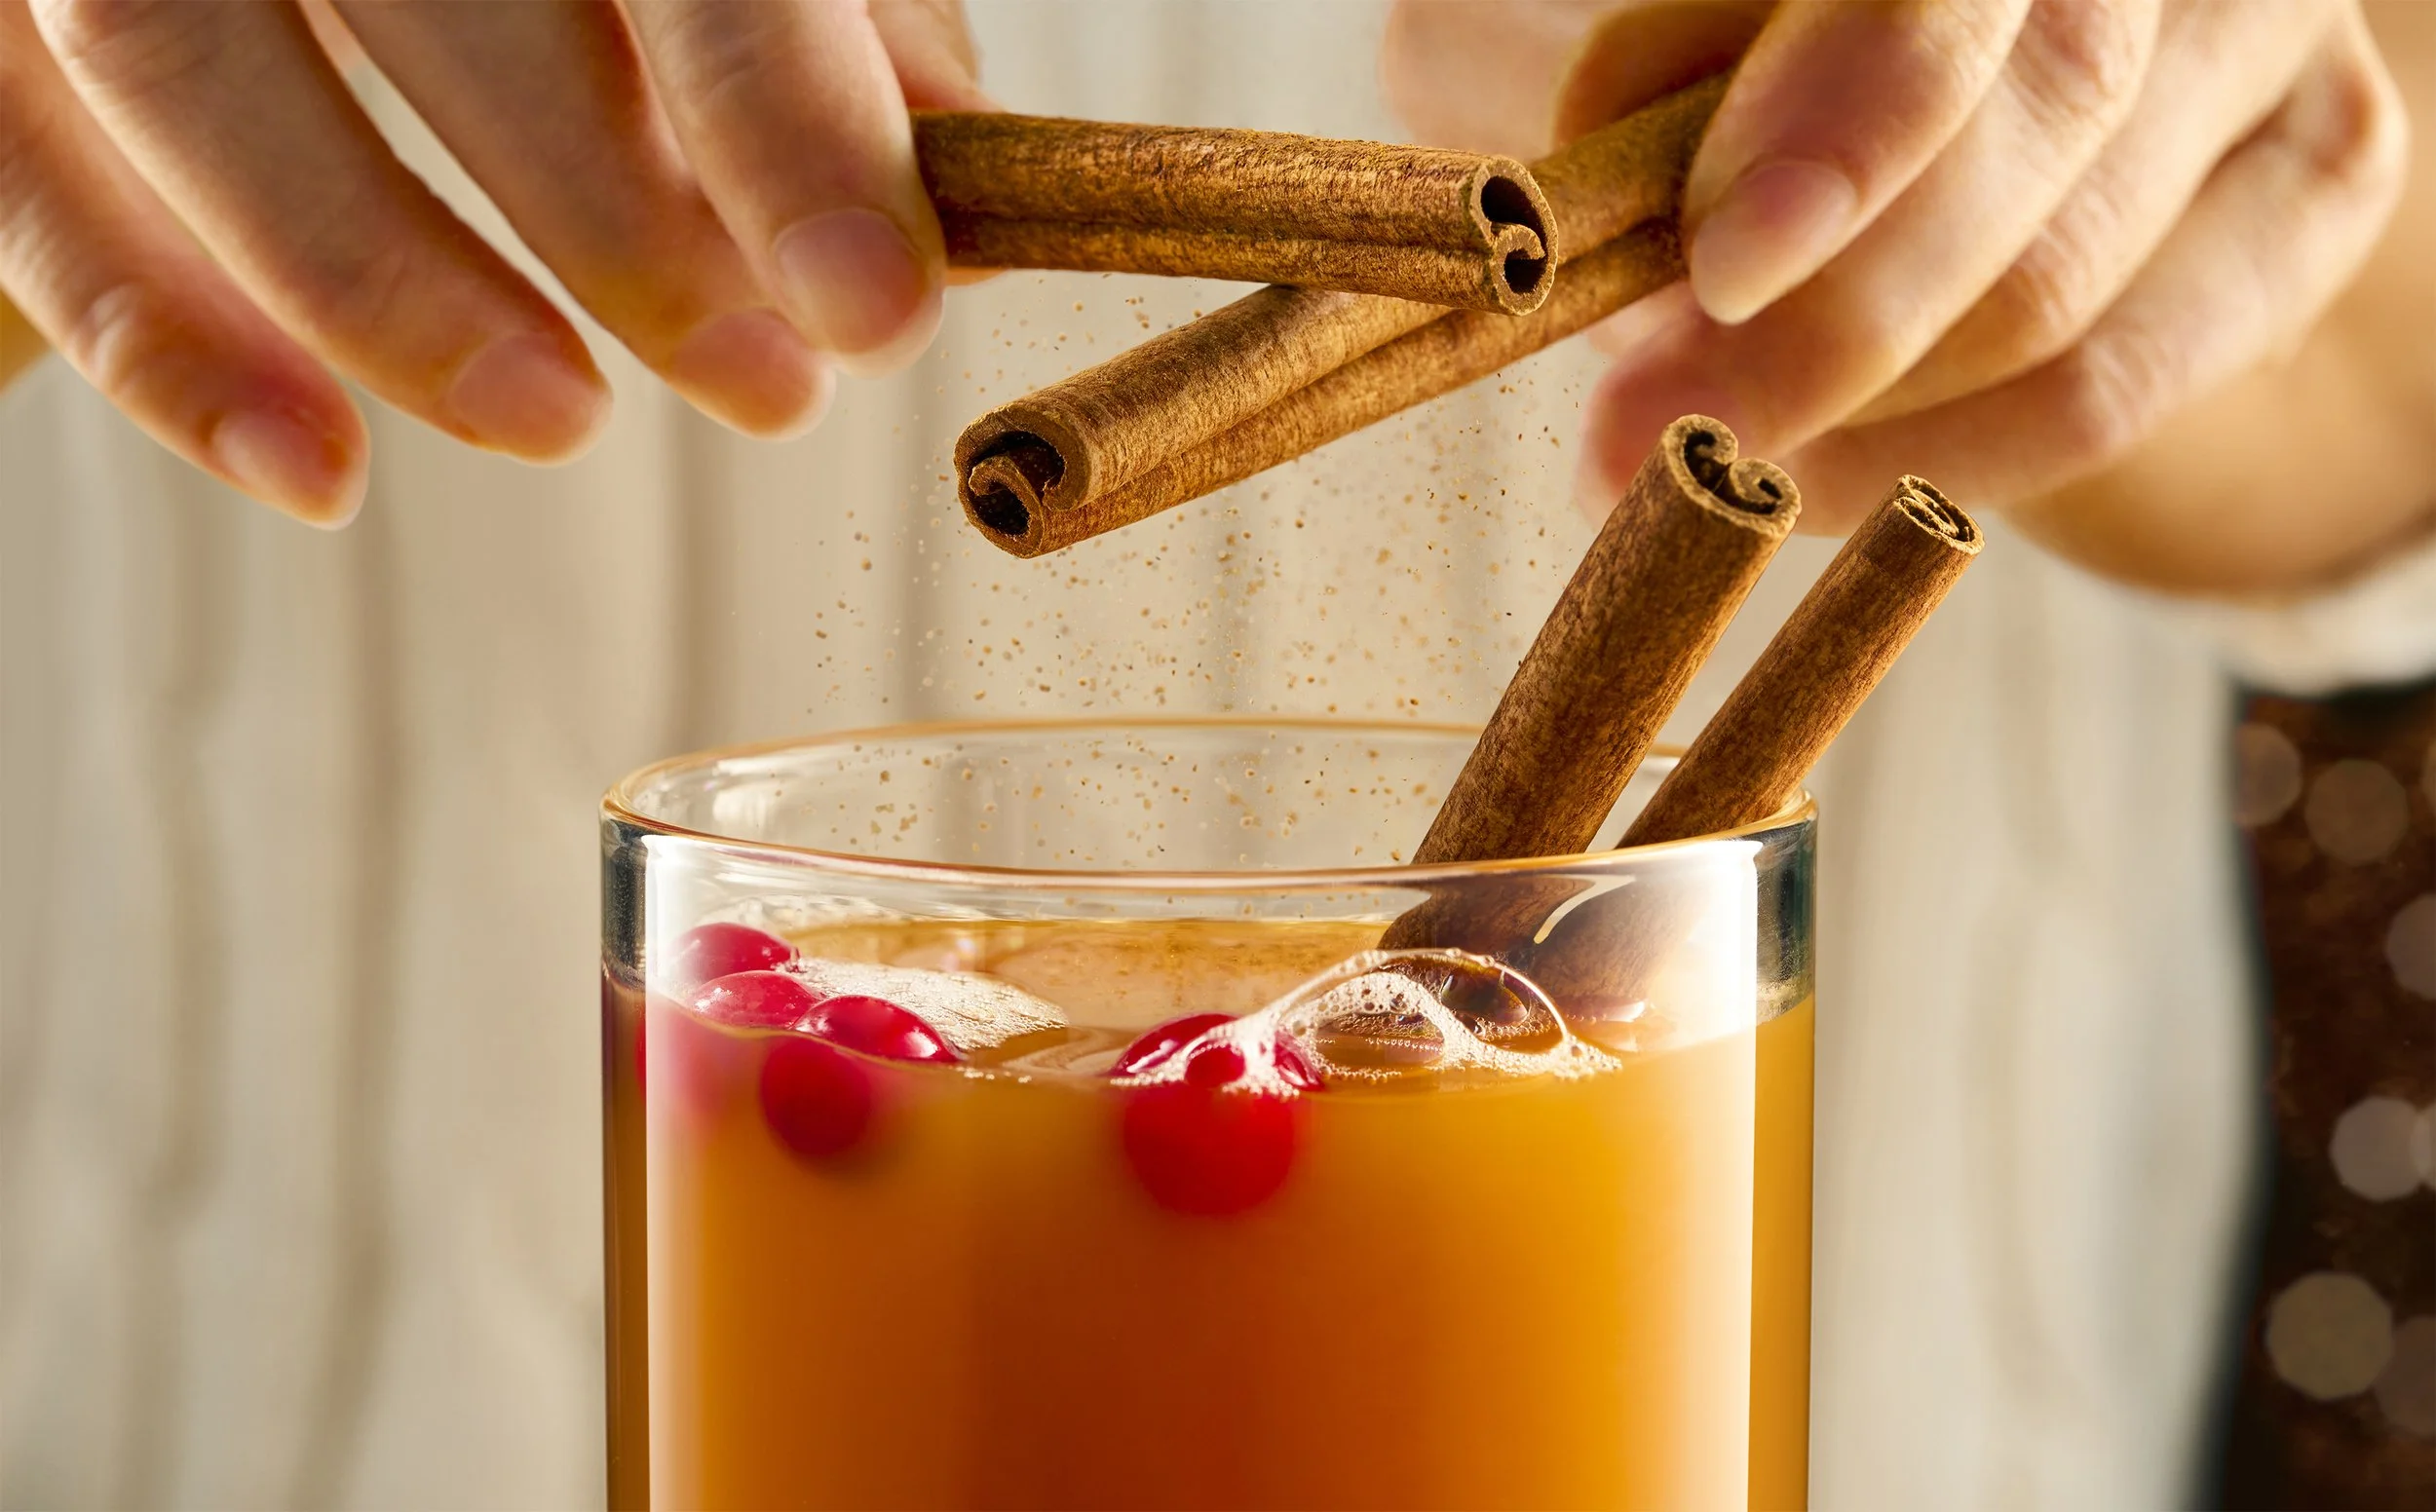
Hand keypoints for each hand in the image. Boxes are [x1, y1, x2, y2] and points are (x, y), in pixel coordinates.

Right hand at [0, 0, 987, 525]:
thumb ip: (819, 14)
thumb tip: (942, 192)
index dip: (778, 108)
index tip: (875, 306)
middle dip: (620, 222)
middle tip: (766, 388)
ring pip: (177, 54)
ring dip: (387, 287)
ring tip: (560, 421)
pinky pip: (13, 164)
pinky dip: (154, 338)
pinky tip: (315, 473)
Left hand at [1386, 0, 2419, 593]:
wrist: (1929, 124)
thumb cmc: (1740, 53)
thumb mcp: (1643, 36)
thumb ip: (1630, 87)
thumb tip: (1612, 227)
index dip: (1854, 119)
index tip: (1723, 265)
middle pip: (2044, 120)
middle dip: (1830, 316)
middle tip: (1654, 434)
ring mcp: (2263, 48)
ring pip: (2072, 287)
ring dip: (1860, 411)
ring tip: (1706, 460)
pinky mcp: (2311, 189)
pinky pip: (2121, 383)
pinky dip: (1946, 461)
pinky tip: (1815, 489)